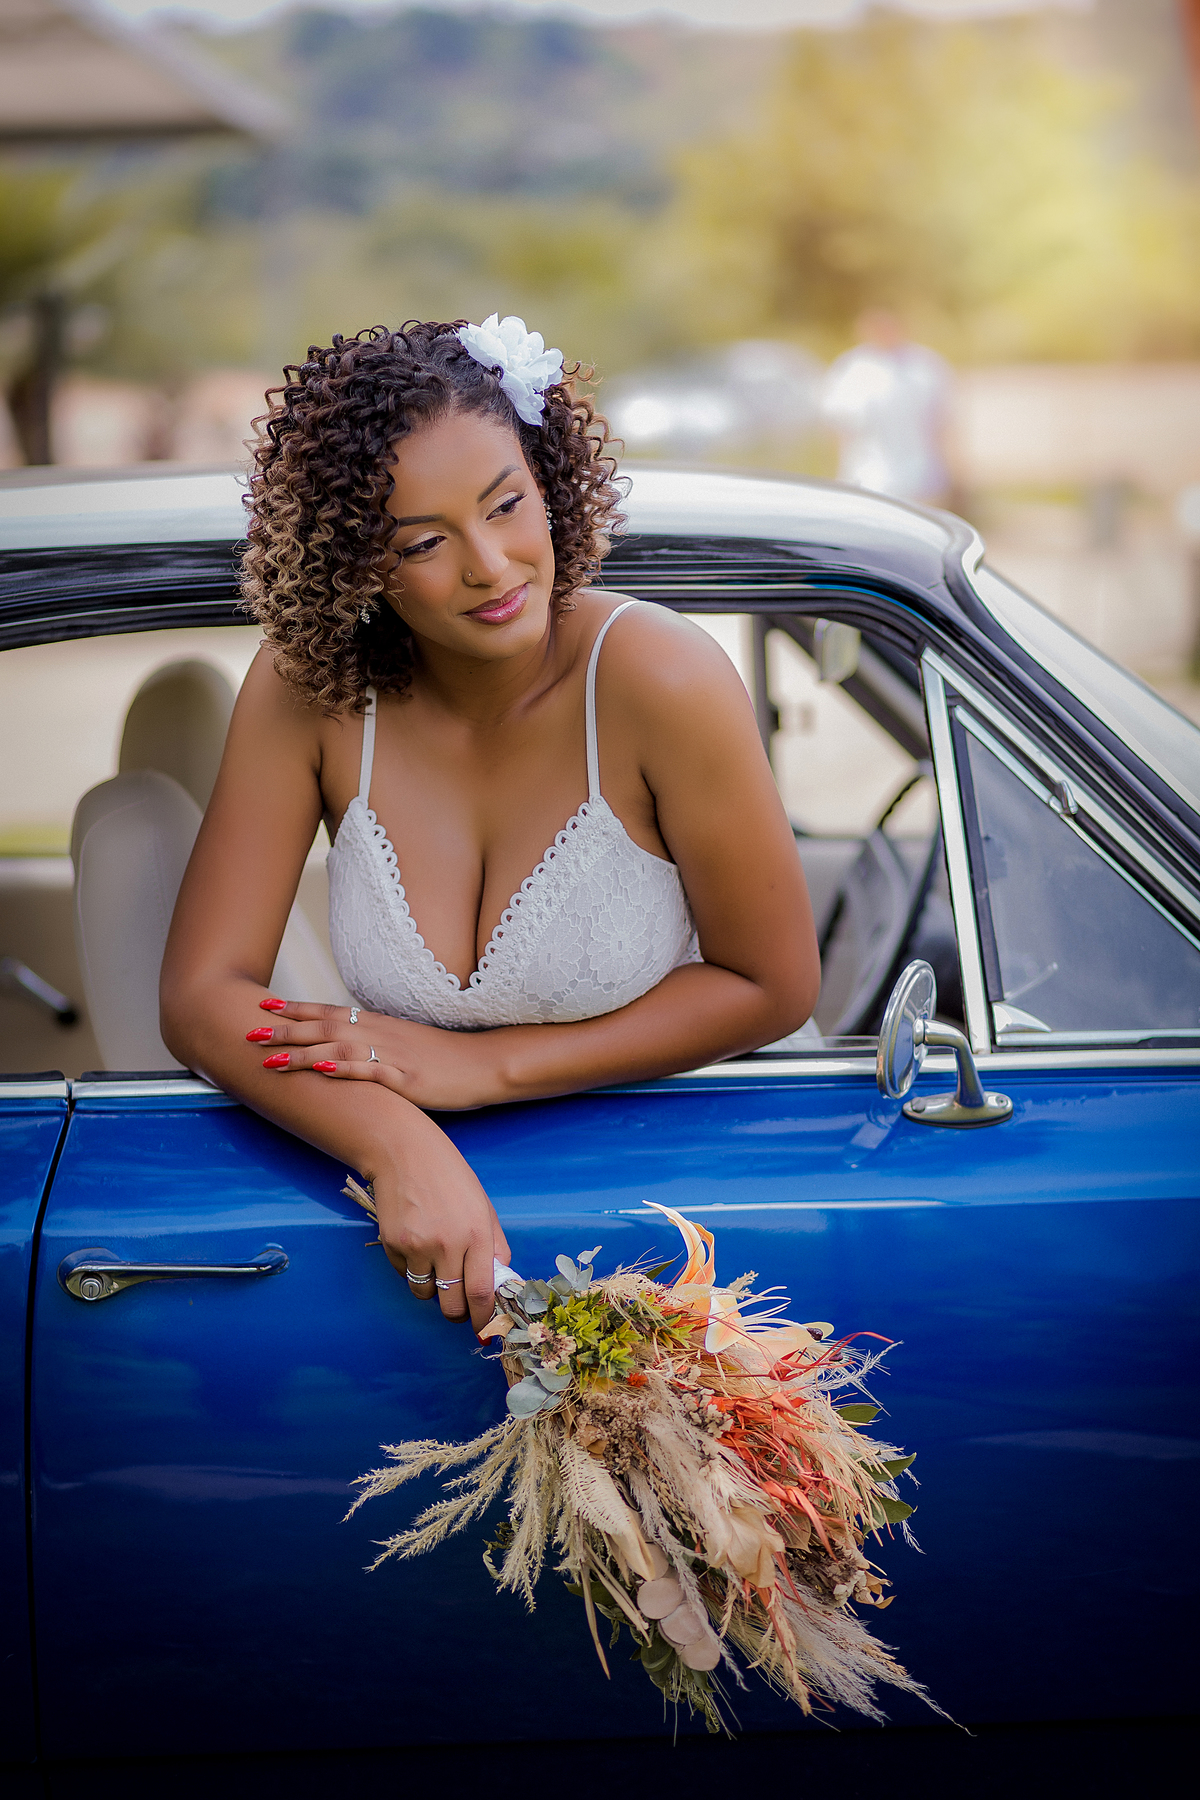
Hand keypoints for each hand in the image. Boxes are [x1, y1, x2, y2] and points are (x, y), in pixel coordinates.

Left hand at [247, 998, 507, 1109]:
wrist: (484, 1063)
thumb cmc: (445, 1057)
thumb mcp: (404, 1044)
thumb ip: (374, 1042)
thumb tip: (345, 1045)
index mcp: (377, 1024)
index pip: (329, 1011)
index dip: (295, 1008)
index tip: (263, 1004)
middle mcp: (380, 1034)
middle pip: (325, 1027)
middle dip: (285, 1029)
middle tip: (249, 1031)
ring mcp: (392, 1055)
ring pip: (339, 1048)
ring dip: (303, 1052)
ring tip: (271, 1059)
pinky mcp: (407, 1078)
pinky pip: (372, 1070)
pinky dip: (346, 1069)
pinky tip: (325, 1070)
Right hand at [367, 1108, 511, 1329]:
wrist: (405, 1153)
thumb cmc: (451, 1178)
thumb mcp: (483, 1207)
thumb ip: (495, 1246)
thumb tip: (499, 1283)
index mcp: (477, 1233)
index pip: (481, 1292)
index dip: (483, 1319)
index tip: (484, 1330)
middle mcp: (447, 1243)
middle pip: (451, 1304)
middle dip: (457, 1312)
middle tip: (458, 1304)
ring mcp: (417, 1245)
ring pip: (425, 1294)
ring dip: (432, 1289)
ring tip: (434, 1260)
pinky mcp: (392, 1244)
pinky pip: (404, 1275)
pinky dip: (411, 1269)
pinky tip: (415, 1241)